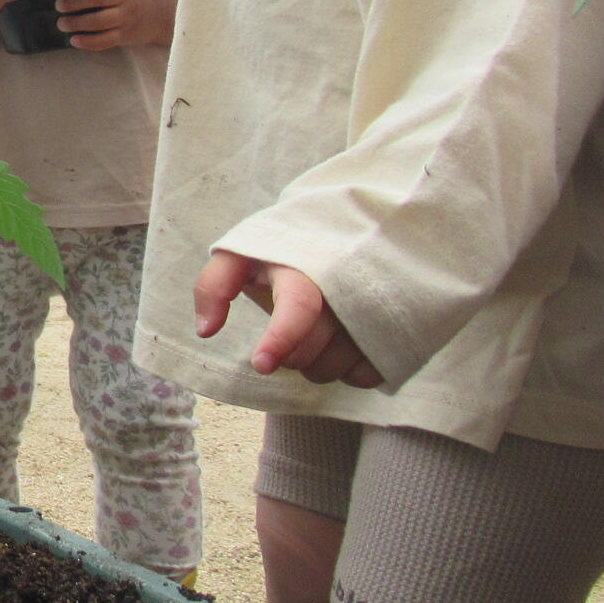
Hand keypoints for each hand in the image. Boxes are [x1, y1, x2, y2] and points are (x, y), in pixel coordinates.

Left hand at [55, 0, 177, 49]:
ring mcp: (126, 19)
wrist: (163, 11)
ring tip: (61, 24)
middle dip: (75, 3)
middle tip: (58, 6)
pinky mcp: (125, 36)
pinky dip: (88, 42)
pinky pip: (105, 41)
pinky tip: (74, 40)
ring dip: (77, 24)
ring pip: (100, 22)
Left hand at [194, 250, 383, 387]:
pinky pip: (366, 375)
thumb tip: (205, 331)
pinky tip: (343, 345)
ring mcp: (376, 310)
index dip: (280, 339)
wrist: (358, 227)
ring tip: (315, 337)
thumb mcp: (246, 252)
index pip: (299, 307)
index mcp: (307, 265)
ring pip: (336, 368)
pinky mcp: (398, 330)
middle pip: (310, 350)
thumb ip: (215, 284)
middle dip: (288, 356)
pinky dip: (348, 371)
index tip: (262, 364)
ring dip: (316, 365)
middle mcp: (347, 287)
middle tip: (284, 341)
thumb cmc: (289, 249)